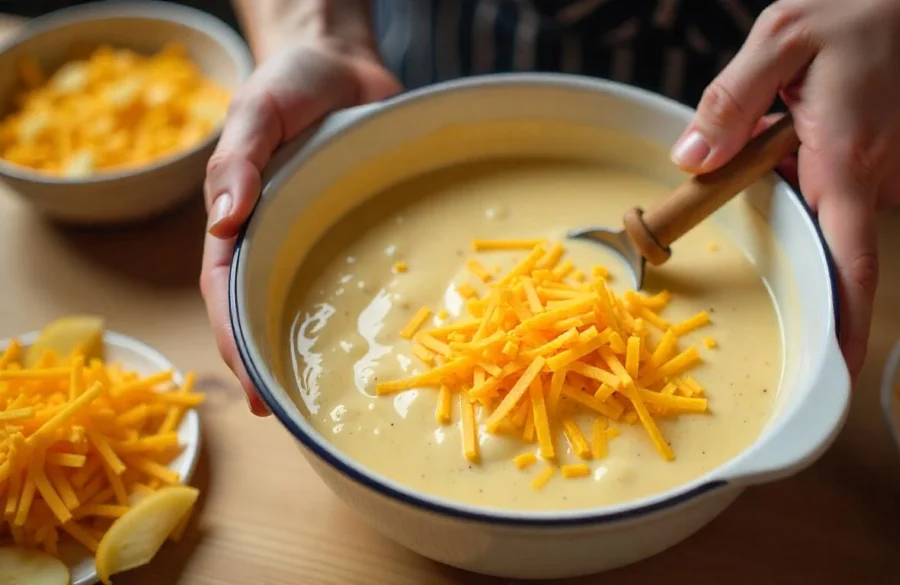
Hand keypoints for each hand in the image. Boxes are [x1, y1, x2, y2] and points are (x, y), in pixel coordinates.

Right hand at [200, 41, 400, 414]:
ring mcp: (311, 240)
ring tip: (327, 398)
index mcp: (237, 223)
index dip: (236, 345)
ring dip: (308, 350)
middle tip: (290, 416)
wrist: (342, 66)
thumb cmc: (289, 84)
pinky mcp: (350, 232)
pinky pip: (349, 276)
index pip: (226, 296)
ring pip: (302, 304)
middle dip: (269, 366)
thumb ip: (239, 161)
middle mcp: (271, 241)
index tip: (254, 390)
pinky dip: (357, 310)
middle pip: (261, 314)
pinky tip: (382, 343)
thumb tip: (225, 223)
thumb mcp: (257, 112)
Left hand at [671, 0, 899, 379]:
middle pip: (815, 233)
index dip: (844, 328)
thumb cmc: (871, 8)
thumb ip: (730, 102)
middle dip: (781, 210)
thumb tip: (689, 159)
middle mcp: (876, 182)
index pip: (849, 266)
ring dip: (795, 174)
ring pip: (825, 203)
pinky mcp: (893, 167)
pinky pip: (842, 184)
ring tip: (796, 107)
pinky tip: (816, 116)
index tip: (834, 373)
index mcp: (847, 160)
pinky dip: (817, 164)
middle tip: (770, 139)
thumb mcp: (782, 38)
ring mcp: (891, 177)